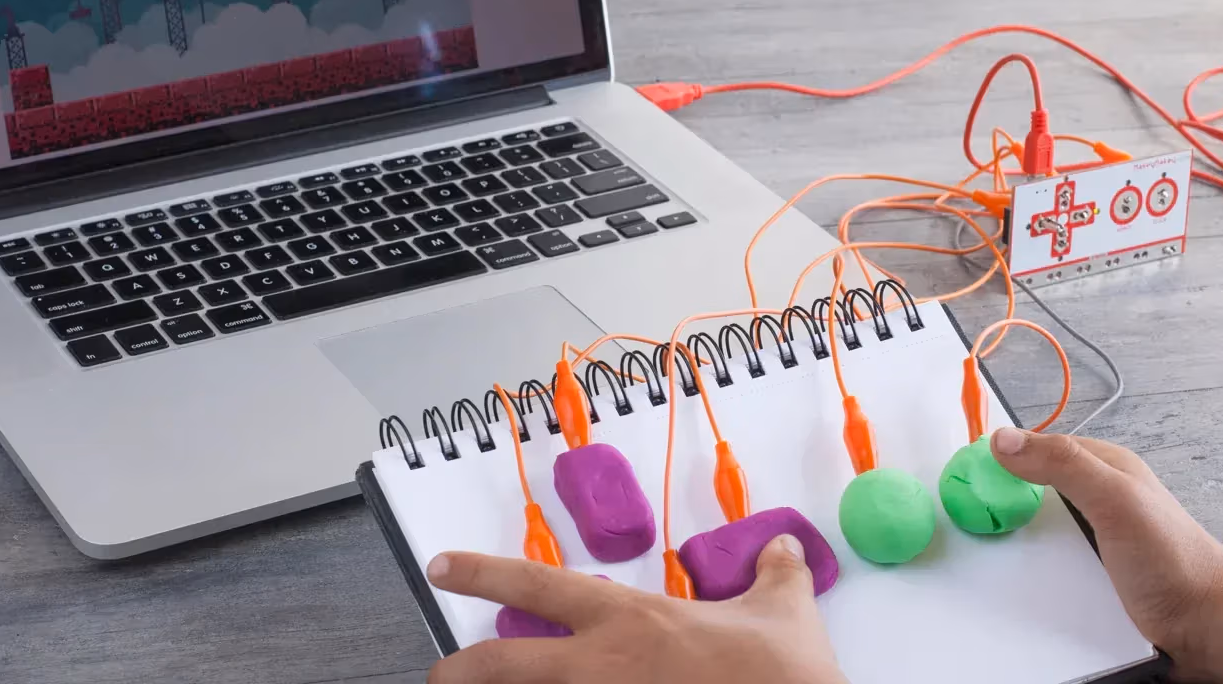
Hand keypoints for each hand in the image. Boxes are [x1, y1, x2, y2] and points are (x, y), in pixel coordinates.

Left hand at [426, 535, 847, 683]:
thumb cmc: (782, 673)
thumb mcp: (783, 612)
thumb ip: (774, 577)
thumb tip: (783, 552)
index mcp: (629, 619)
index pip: (537, 584)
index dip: (481, 572)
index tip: (442, 567)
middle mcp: (601, 665)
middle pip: (502, 664)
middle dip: (459, 670)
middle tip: (438, 673)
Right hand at [991, 426, 1222, 683]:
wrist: (1210, 628)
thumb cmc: (1173, 559)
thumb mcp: (1116, 499)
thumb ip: (1063, 464)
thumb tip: (1002, 439)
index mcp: (1104, 468)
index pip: (1036, 447)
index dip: (1000, 456)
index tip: (964, 474)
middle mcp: (1098, 500)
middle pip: (1030, 491)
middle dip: (1001, 503)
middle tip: (968, 518)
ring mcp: (1095, 540)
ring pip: (1037, 532)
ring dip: (1017, 545)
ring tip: (988, 556)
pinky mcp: (1093, 577)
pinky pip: (1049, 568)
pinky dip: (1032, 573)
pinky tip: (1018, 582)